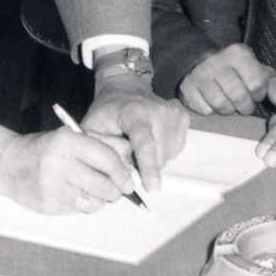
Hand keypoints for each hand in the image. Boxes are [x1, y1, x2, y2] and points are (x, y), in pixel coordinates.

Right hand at [0, 122, 132, 213]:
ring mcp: (51, 186)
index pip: (107, 159)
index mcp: (67, 141)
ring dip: (100, 200)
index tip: (128, 182)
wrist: (7, 163)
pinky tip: (76, 195)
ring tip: (95, 192)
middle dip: (115, 191)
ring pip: (94, 202)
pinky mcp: (46, 204)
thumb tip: (131, 156)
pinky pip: (78, 211)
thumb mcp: (72, 137)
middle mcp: (58, 163)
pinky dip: (83, 206)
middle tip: (116, 190)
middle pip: (104, 185)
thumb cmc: (46, 149)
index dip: (123, 172)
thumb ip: (103, 143)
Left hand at [83, 77, 188, 191]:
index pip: (144, 142)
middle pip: (158, 155)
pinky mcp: (182, 117)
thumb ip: (101, 149)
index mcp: (134, 112)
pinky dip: (164, 152)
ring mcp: (173, 113)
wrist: (125, 87)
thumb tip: (115, 175)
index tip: (153, 187)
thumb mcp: (93, 127)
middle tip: (130, 155)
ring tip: (139, 145)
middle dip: (144, 166)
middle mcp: (158, 110)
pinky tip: (152, 139)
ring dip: (154, 160)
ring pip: (168, 156)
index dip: (148, 166)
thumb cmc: (107, 112)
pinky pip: (175, 149)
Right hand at [178, 44, 275, 116]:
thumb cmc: (238, 72)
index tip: (254, 92)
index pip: (257, 84)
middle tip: (242, 103)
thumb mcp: (260, 73)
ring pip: (221, 105)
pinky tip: (212, 101)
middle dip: (244, 106)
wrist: (202, 63)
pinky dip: (211, 111)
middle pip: (239, 97)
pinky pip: (204, 110)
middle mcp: (216, 60)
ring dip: (228, 110)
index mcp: (238, 53)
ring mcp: (199, 74)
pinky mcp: (186, 88)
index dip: (258, 94)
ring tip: (229, 103)